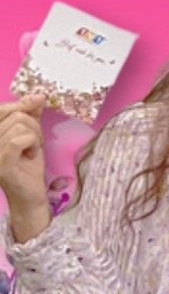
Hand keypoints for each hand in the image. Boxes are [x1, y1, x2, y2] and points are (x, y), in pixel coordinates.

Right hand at [0, 95, 50, 230]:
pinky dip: (32, 144)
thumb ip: (31, 117)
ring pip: (20, 126)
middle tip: (35, 142)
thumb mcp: (31, 137)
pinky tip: (31, 154)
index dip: (21, 103)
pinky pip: (18, 140)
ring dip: (35, 137)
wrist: (30, 196)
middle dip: (34, 126)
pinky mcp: (1, 163)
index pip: (2, 110)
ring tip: (32, 151)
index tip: (40, 99)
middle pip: (15, 116)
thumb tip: (37, 97)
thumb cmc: (28, 167)